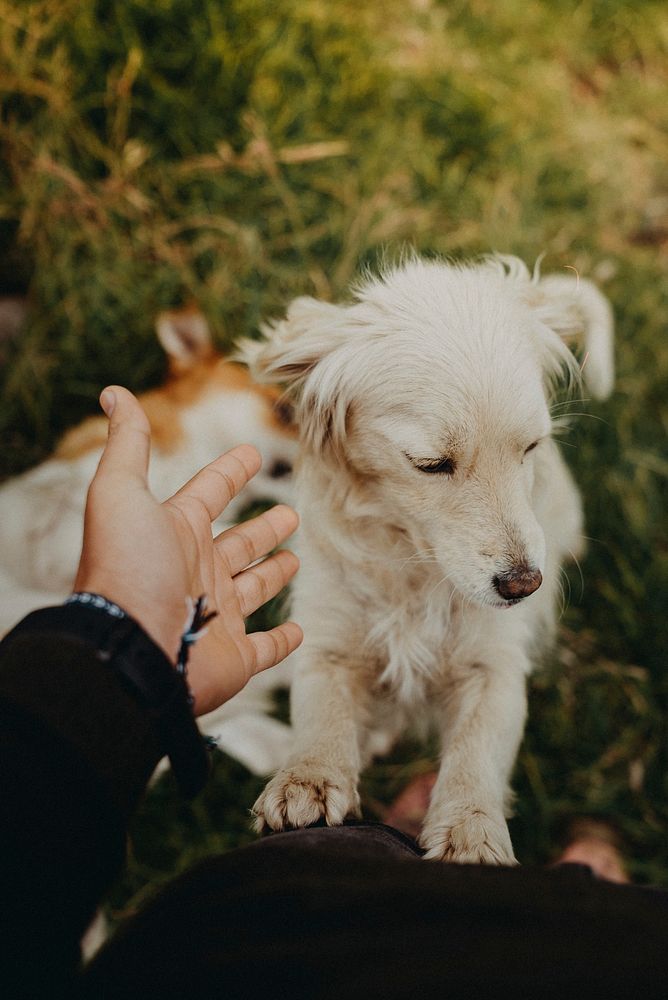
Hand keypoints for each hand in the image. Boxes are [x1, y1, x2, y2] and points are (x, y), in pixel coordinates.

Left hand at [74, 385, 302, 714]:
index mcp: (175, 534)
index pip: (208, 494)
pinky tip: (299, 631)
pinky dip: (282, 641)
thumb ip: (128, 445)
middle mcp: (196, 573)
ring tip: (294, 559)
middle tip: (291, 515)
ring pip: (252, 591)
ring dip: (272, 576)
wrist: (130, 650)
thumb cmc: (128, 568)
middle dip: (263, 529)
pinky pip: (265, 649)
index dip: (229, 472)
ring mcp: (216, 618)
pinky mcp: (233, 658)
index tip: (251, 453)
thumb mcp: (121, 493)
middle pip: (237, 544)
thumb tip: (115, 392)